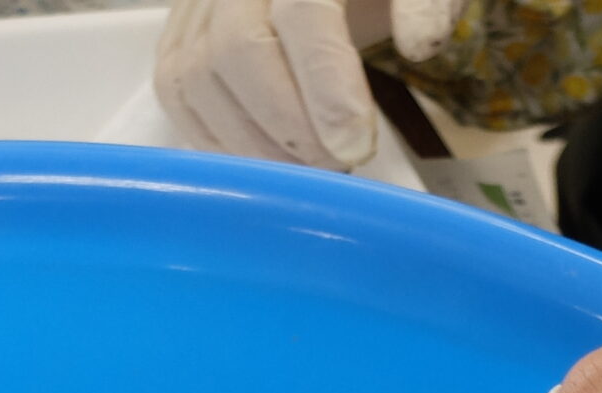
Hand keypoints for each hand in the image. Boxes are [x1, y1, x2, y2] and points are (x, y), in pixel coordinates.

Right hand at [153, 0, 459, 170]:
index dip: (326, 87)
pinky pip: (178, 94)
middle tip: (334, 164)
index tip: (355, 145)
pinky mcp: (175, 35)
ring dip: (254, 144)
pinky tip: (265, 160)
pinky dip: (219, 140)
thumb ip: (426, 4)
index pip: (301, 14)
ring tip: (305, 168)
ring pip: (198, 77)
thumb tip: (420, 45)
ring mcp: (195, 4)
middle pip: (237, 50)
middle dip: (289, 127)